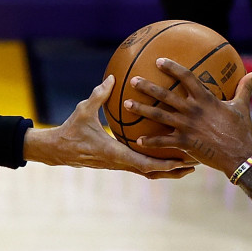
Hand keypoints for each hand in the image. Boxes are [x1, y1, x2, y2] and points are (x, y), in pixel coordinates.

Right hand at [23, 76, 195, 178]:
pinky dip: (154, 165)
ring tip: (186, 166)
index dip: (164, 163)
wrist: (56, 150)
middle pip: (152, 172)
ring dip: (166, 171)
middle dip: (173, 170)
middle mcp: (119, 163)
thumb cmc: (70, 129)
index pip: (144, 163)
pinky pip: (140, 166)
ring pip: (147, 173)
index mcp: (114, 153)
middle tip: (194, 164)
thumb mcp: (83, 110)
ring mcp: (118, 165)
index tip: (182, 160)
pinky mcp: (116, 163)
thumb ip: (99, 95)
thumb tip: (112, 77)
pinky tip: (165, 156)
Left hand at [126, 58, 251, 174]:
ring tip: (127, 104)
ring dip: (141, 110)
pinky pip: (163, 141)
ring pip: (159, 116)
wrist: (241, 155)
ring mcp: (186, 127)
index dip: (172, 68)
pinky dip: (150, 141)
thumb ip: (245, 88)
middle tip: (133, 80)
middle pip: (165, 95)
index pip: (186, 77)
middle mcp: (193, 110)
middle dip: (147, 86)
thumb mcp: (242, 106)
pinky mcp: (184, 143)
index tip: (158, 61)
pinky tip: (138, 140)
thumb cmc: (242, 130)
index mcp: (205, 99)